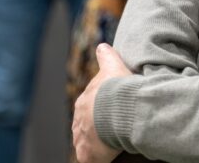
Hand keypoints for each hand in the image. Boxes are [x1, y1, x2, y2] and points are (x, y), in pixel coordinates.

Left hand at [72, 44, 132, 162]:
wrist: (119, 108)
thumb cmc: (117, 88)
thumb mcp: (112, 65)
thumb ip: (106, 56)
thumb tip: (102, 45)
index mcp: (84, 100)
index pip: (89, 105)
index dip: (99, 108)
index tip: (109, 110)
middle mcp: (79, 119)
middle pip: (85, 124)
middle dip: (95, 126)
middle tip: (110, 128)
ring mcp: (82, 137)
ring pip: (85, 141)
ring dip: (95, 142)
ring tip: (108, 143)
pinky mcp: (87, 153)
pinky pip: (89, 158)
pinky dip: (95, 158)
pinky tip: (104, 156)